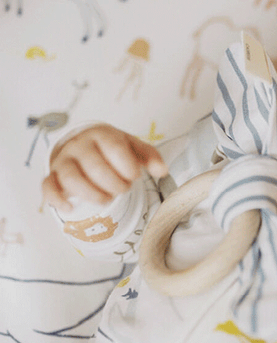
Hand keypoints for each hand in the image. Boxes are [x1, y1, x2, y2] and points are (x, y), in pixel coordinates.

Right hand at [42, 124, 167, 212]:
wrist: (85, 144)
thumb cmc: (113, 148)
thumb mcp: (134, 147)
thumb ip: (150, 156)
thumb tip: (162, 170)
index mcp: (102, 135)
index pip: (113, 148)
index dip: (127, 166)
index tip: (135, 176)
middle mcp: (80, 145)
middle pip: (94, 166)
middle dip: (113, 184)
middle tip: (123, 190)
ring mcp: (64, 161)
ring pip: (72, 178)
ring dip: (92, 194)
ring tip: (107, 200)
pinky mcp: (53, 176)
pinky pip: (48, 187)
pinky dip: (57, 199)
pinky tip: (71, 208)